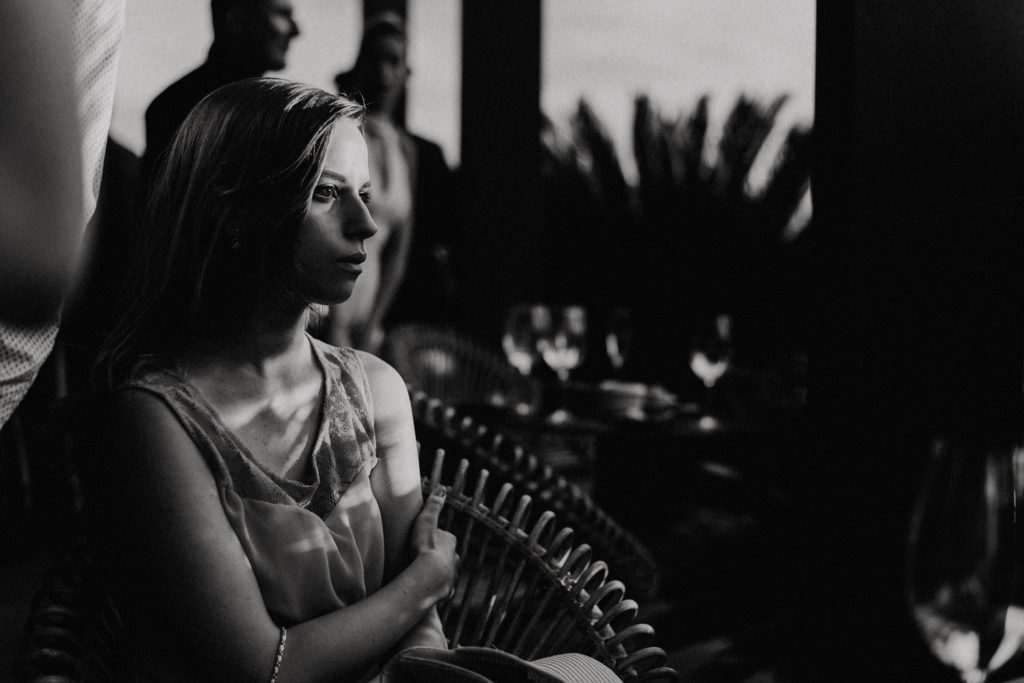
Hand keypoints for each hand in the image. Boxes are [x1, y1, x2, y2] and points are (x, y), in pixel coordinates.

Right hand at [408, 487, 457, 604]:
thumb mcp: (426, 521)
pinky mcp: (445, 592)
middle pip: (446, 555)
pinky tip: (424, 588)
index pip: (444, 537)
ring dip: (436, 572)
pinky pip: (440, 588)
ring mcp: (451, 576)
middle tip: (421, 557)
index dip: (433, 538)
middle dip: (437, 556)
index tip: (422, 541)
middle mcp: (455, 559)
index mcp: (451, 542)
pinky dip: (434, 587)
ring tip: (421, 574)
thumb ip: (433, 505)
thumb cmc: (425, 547)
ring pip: (445, 572)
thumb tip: (442, 488)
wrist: (428, 578)